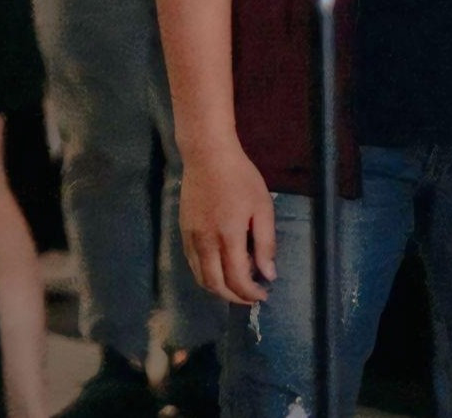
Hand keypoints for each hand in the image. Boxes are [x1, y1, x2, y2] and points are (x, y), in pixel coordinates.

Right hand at [181, 138, 276, 305]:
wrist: (207, 155)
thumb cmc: (240, 178)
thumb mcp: (262, 207)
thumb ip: (266, 244)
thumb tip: (269, 274)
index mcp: (228, 236)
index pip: (237, 279)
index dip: (251, 293)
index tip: (264, 294)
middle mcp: (206, 241)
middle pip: (215, 284)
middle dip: (234, 297)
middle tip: (250, 296)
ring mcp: (191, 237)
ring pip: (200, 276)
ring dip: (219, 288)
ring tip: (236, 285)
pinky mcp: (183, 230)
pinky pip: (192, 262)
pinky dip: (206, 273)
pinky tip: (220, 267)